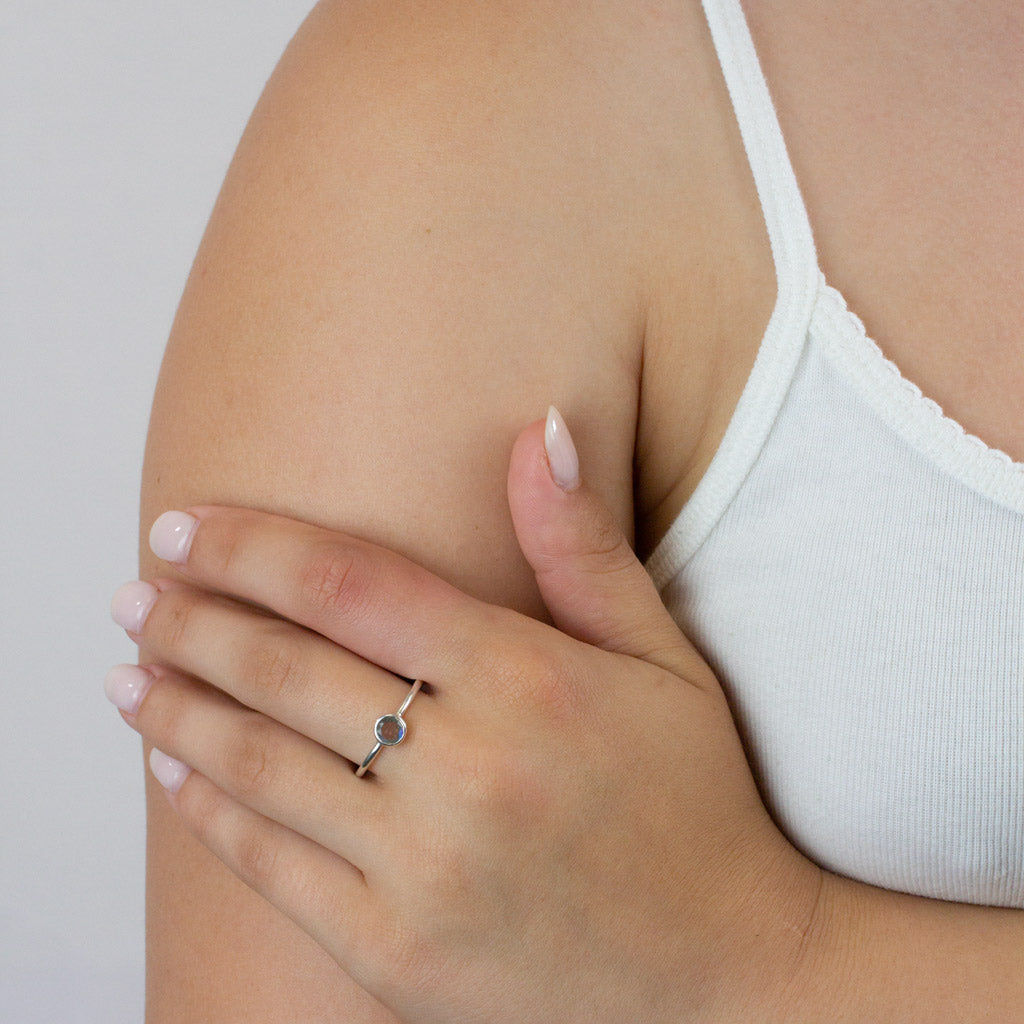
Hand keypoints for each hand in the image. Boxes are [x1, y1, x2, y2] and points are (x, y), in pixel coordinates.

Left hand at [106, 408, 823, 1022]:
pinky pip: (273, 868)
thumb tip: (540, 428)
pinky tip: (172, 770)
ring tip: (125, 674)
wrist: (725, 976)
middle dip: (192, 622)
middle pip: (286, 670)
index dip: (252, 546)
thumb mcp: (663, 659)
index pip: (350, 584)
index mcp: (527, 679)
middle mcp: (467, 768)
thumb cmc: (693, 802)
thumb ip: (583, 545)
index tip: (185, 525)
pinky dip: (208, 812)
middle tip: (133, 594)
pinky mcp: (398, 951)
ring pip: (260, 765)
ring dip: (175, 710)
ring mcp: (425, 867)